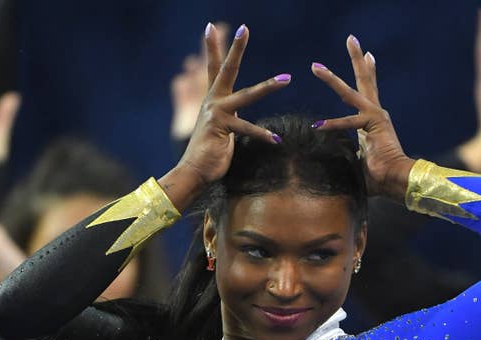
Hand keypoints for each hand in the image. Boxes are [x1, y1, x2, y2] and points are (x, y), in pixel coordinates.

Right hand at [173, 23, 289, 192]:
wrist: (194, 171)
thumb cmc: (209, 152)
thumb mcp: (220, 129)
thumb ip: (228, 117)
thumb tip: (234, 113)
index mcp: (213, 100)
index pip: (214, 68)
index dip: (214, 48)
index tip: (211, 26)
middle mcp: (213, 102)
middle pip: (226, 69)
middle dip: (236, 48)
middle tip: (243, 28)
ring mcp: (216, 113)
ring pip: (247, 95)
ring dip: (268, 87)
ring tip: (286, 79)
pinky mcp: (222, 128)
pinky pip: (247, 128)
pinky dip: (263, 135)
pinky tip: (276, 140)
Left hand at [311, 35, 412, 200]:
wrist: (397, 181)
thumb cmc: (378, 177)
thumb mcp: (356, 161)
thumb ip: (346, 154)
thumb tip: (330, 161)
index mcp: (373, 122)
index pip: (367, 94)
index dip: (369, 74)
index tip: (370, 57)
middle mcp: (376, 114)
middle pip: (365, 81)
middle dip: (357, 59)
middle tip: (351, 39)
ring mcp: (375, 116)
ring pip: (350, 92)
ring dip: (331, 79)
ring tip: (315, 67)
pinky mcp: (373, 125)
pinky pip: (349, 122)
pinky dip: (333, 125)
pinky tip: (317, 126)